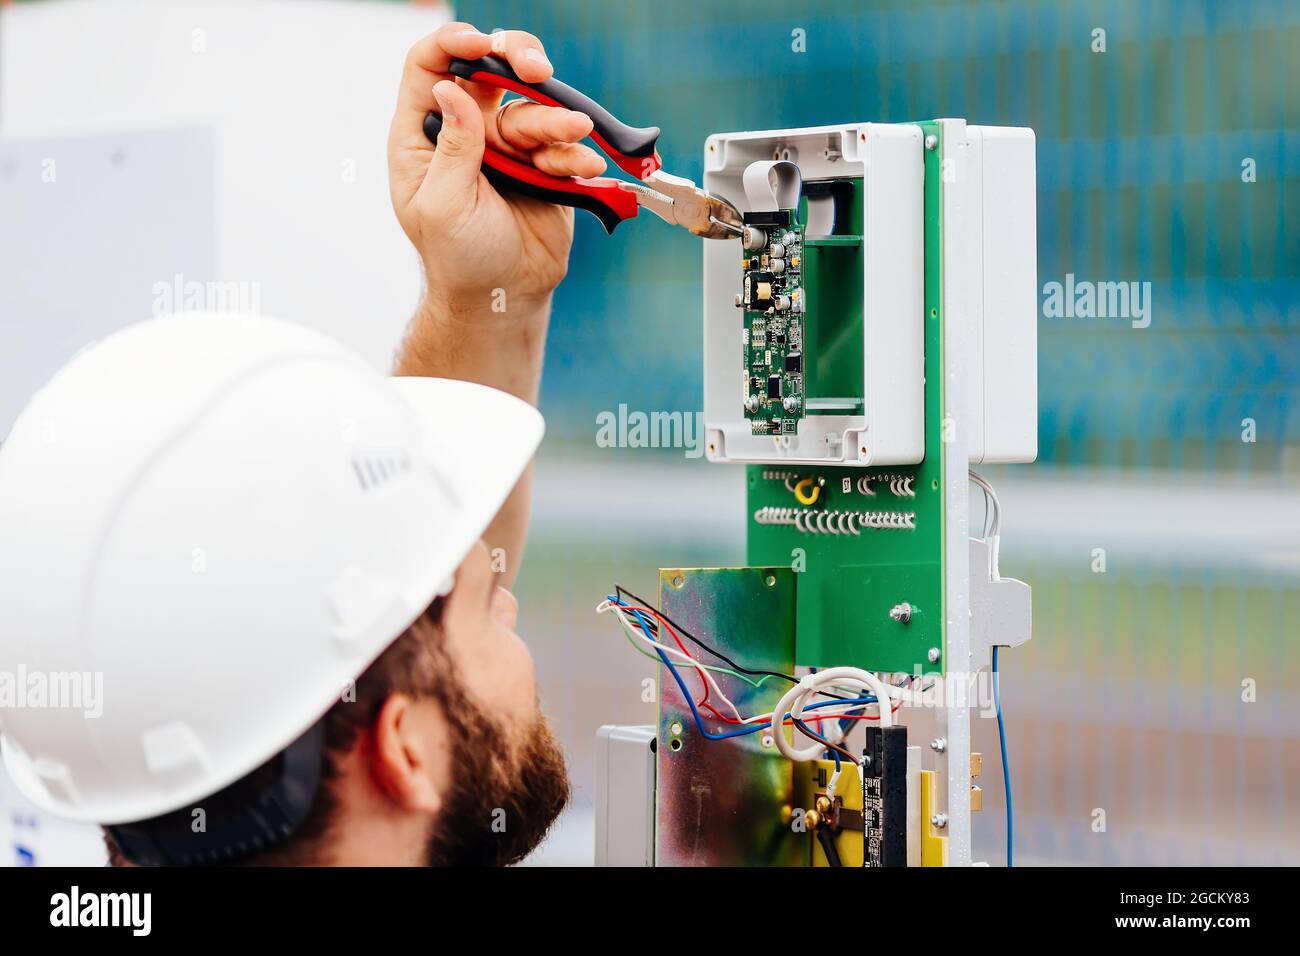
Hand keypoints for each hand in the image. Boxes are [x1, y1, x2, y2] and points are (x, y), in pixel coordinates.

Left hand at [387, 23, 605, 312]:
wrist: (503, 296)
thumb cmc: (459, 259)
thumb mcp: (444, 205)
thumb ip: (452, 147)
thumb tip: (450, 89)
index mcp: (424, 136)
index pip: (429, 68)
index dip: (452, 45)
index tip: (482, 44)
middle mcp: (465, 131)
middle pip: (488, 69)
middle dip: (516, 60)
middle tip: (537, 70)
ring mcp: (506, 146)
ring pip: (532, 108)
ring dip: (556, 118)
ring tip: (576, 134)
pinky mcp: (542, 166)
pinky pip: (560, 144)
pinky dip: (574, 152)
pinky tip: (584, 166)